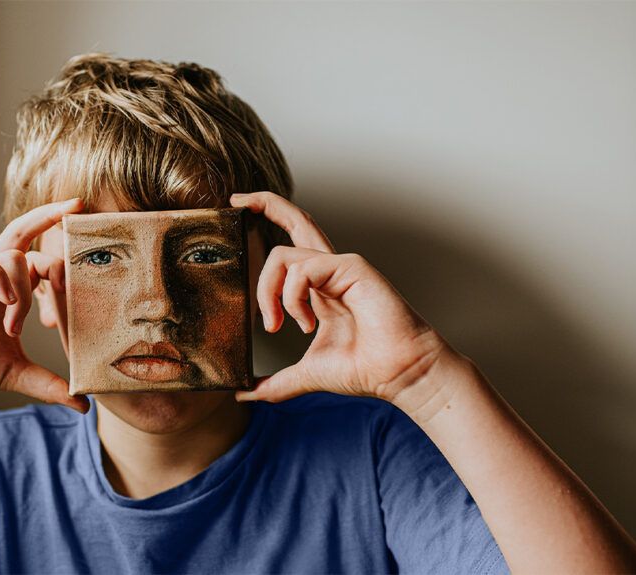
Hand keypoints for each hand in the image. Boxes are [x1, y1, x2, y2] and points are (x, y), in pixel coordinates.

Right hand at [0, 198, 88, 415]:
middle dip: (50, 216)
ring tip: (14, 325)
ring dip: (21, 288)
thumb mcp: (15, 373)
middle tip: (76, 205)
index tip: (89, 244)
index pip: (38, 257)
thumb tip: (84, 405)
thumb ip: (49, 383)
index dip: (61, 249)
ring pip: (8, 255)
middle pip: (22, 233)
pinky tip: (5, 300)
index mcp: (7, 290)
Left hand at [232, 192, 457, 409]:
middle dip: (264, 203)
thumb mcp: (307, 374)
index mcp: (319, 287)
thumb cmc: (365, 369)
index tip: (241, 216)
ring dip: (270, 294)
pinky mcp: (350, 267)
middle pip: (296, 221)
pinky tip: (304, 323)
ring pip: (283, 255)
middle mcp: (329, 271)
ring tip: (282, 325)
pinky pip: (302, 271)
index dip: (268, 223)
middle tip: (235, 202)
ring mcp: (340, 267)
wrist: (399, 374)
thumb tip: (246, 394)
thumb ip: (277, 382)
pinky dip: (293, 298)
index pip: (291, 246)